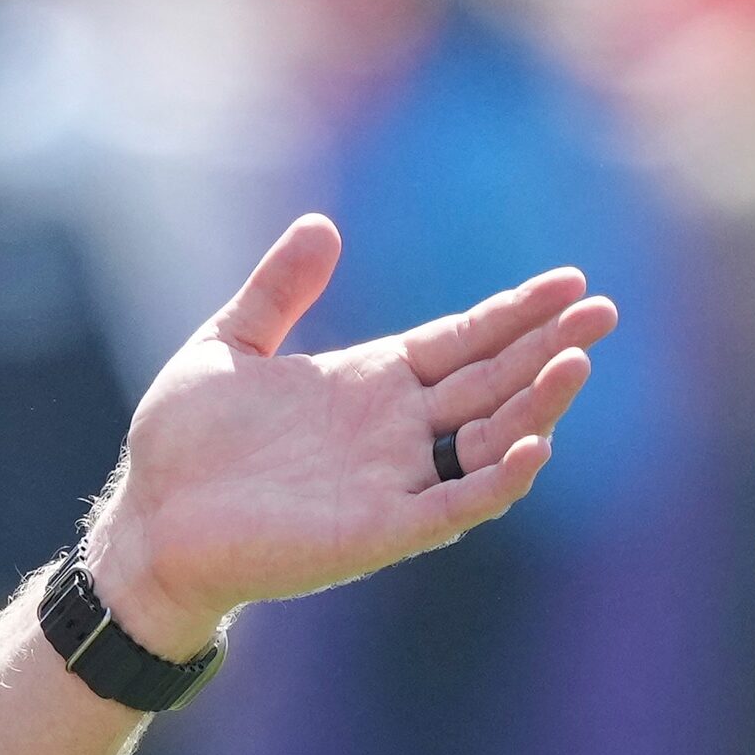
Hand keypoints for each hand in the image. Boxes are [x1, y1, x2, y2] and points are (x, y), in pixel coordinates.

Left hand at [83, 214, 615, 654]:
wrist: (148, 521)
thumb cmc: (185, 444)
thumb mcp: (227, 345)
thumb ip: (278, 290)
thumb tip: (322, 224)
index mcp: (368, 383)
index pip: (461, 341)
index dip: (513, 314)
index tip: (569, 282)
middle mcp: (394, 431)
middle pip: (490, 382)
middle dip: (547, 347)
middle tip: (605, 309)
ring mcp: (391, 481)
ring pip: (488, 440)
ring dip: (535, 406)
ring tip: (577, 363)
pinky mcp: (378, 529)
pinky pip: (453, 504)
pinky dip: (495, 479)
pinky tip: (529, 447)